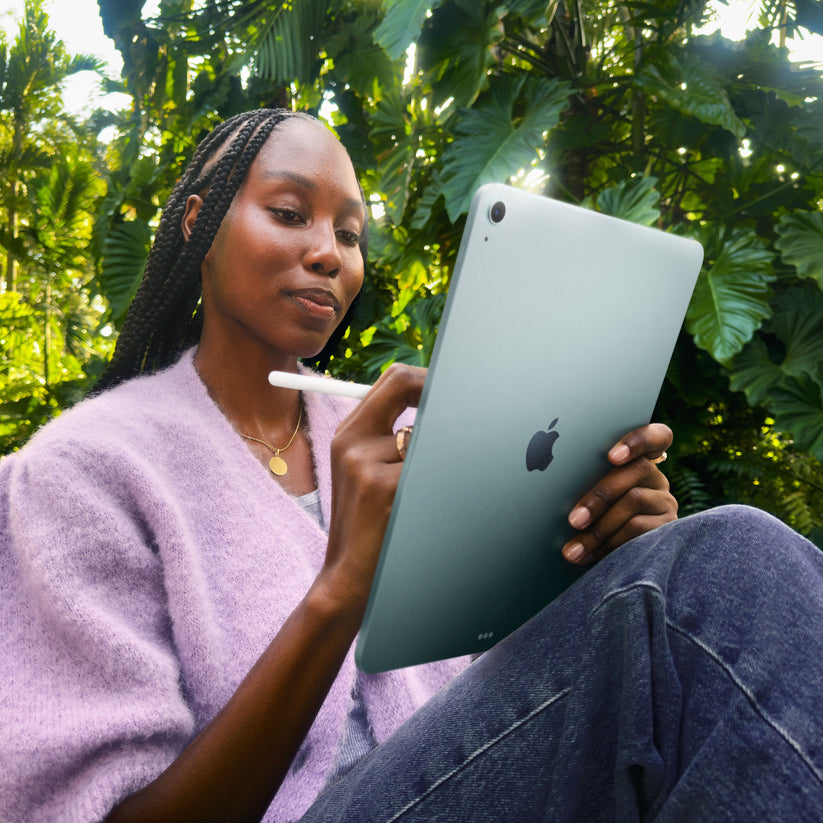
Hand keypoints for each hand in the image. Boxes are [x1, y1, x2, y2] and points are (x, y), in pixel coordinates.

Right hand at [318, 363, 425, 617]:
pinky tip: (426, 505)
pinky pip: (429, 465)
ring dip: (436, 456)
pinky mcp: (384, 487)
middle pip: (404, 386)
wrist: (347, 578)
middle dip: (438, 393)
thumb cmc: (365, 525)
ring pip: (425, 434)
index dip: (424, 378)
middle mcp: (352, 442)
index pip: (390, 380)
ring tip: (425, 490)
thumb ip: (387, 436)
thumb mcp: (361, 474)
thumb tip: (437, 402)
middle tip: (463, 409)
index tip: (448, 388)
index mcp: (348, 435)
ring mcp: (365, 463)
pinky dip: (439, 481)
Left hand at [561, 423, 676, 564]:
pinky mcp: (668, 528)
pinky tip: (590, 556)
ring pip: (634, 499)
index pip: (656, 436)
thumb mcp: (586, 496)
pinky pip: (641, 529)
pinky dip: (611, 543)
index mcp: (636, 460)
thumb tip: (550, 478)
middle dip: (599, 496)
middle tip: (573, 520)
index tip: (612, 456)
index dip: (638, 440)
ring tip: (573, 549)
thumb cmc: (588, 518)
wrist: (613, 564)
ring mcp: (664, 501)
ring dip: (599, 527)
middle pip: (636, 469)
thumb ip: (582, 480)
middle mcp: (656, 478)